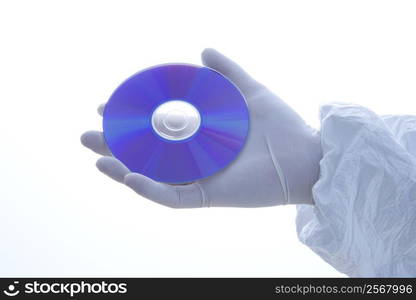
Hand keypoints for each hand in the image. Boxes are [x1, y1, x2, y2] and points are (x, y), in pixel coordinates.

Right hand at [81, 49, 320, 207]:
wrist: (306, 155)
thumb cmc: (282, 126)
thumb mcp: (249, 91)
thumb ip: (226, 71)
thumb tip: (202, 50)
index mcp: (198, 138)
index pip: (155, 132)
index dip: (130, 121)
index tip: (108, 107)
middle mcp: (194, 160)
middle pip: (146, 156)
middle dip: (114, 146)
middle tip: (87, 135)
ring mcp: (200, 179)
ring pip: (152, 179)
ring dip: (121, 169)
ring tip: (97, 157)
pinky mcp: (209, 197)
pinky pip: (173, 197)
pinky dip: (150, 189)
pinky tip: (129, 175)